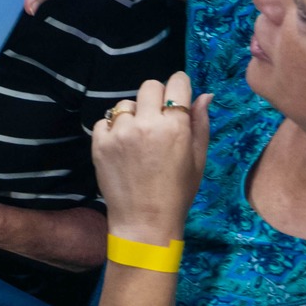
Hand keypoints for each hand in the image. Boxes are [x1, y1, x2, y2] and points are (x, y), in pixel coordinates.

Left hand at [90, 72, 210, 244]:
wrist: (144, 221)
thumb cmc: (177, 192)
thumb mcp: (198, 159)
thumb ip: (200, 124)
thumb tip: (205, 95)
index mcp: (175, 126)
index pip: (176, 83)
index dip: (179, 86)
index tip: (177, 96)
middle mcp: (146, 124)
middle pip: (149, 86)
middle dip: (156, 97)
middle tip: (158, 119)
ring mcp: (120, 132)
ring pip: (126, 104)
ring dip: (133, 115)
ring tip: (138, 138)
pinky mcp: (100, 143)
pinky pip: (105, 121)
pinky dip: (113, 130)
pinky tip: (122, 148)